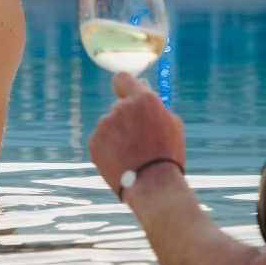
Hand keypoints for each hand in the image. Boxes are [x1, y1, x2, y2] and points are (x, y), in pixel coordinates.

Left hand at [87, 72, 186, 198]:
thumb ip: (155, 106)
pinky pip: (100, 141)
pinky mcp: (93, 142)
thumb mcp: (172, 125)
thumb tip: (143, 91)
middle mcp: (121, 107)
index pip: (122, 78)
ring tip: (132, 156)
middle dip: (126, 120)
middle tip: (139, 141)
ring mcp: (105, 125)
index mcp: (143, 99)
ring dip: (117, 136)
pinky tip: (121, 162)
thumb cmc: (168, 155)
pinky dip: (108, 150)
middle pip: (119, 108)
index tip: (124, 94)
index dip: (123, 86)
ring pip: (109, 126)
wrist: (153, 186)